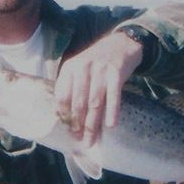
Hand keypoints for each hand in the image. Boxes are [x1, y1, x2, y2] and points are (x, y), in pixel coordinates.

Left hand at [54, 31, 142, 145]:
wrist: (121, 44)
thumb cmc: (96, 62)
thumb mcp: (79, 68)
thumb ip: (71, 87)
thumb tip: (62, 116)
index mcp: (69, 68)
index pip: (62, 95)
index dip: (63, 114)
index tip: (66, 129)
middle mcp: (83, 68)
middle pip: (78, 102)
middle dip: (77, 124)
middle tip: (78, 139)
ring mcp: (100, 70)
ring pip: (94, 102)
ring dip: (93, 124)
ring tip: (91, 139)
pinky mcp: (116, 72)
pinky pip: (113, 96)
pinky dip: (112, 111)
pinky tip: (110, 124)